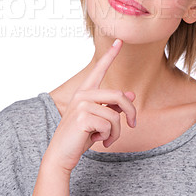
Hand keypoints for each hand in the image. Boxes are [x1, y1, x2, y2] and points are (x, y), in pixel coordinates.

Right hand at [44, 39, 136, 172]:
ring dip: (116, 132)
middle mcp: (83, 94)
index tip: (120, 41)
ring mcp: (81, 104)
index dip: (111, 55)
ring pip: (115, 115)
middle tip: (133, 125)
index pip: (100, 69)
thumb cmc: (80, 136)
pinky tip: (97, 140)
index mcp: (86, 92)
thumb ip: (113, 106)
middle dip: (131, 112)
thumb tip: (131, 94)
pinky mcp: (82, 117)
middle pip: (120, 96)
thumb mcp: (99, 119)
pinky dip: (109, 137)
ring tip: (106, 138)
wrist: (62, 154)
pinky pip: (109, 125)